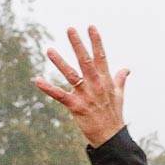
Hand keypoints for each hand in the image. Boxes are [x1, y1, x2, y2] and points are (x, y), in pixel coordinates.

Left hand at [33, 26, 129, 147]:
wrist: (110, 137)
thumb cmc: (113, 114)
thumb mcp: (119, 95)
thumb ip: (120, 79)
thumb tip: (126, 69)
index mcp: (105, 80)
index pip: (101, 57)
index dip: (96, 42)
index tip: (91, 27)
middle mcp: (95, 85)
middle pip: (85, 61)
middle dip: (78, 45)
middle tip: (70, 29)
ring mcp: (85, 95)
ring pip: (71, 75)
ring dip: (59, 62)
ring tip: (49, 50)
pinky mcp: (75, 106)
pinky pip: (59, 95)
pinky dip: (48, 88)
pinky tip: (37, 80)